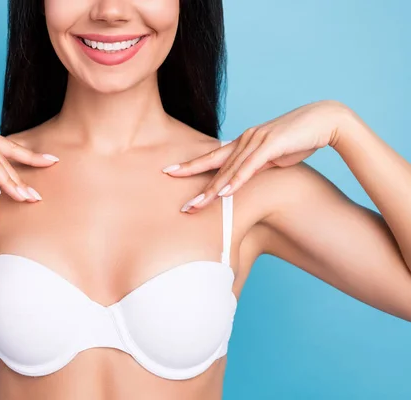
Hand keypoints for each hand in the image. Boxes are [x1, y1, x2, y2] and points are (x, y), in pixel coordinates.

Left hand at [163, 100, 350, 212]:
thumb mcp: (273, 157)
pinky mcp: (271, 145)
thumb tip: (244, 179)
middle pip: (214, 164)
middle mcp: (246, 139)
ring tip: (195, 205)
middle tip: (174, 192)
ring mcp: (257, 140)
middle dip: (191, 178)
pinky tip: (223, 193)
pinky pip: (250, 167)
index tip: (171, 172)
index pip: (212, 157)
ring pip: (229, 169)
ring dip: (211, 189)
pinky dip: (236, 181)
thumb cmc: (299, 139)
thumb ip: (256, 166)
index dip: (191, 166)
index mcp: (244, 142)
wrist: (325, 121)